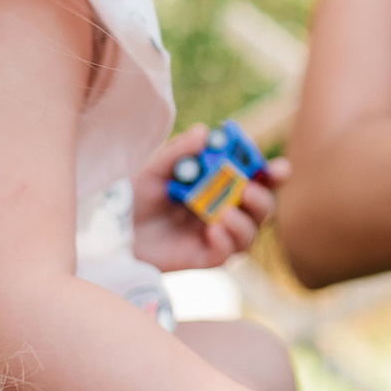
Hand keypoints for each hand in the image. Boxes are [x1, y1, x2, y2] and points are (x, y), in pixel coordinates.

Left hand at [130, 125, 284, 269]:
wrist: (112, 229)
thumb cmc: (135, 195)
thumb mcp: (156, 169)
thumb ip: (181, 151)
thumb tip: (205, 132)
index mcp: (220, 185)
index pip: (258, 179)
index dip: (274, 174)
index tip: (278, 169)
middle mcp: (225, 210)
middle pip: (262, 208)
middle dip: (262, 199)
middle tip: (246, 191)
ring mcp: (216, 236)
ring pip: (250, 234)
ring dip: (244, 222)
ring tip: (223, 213)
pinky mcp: (204, 258)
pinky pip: (228, 254)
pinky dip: (227, 241)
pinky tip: (212, 229)